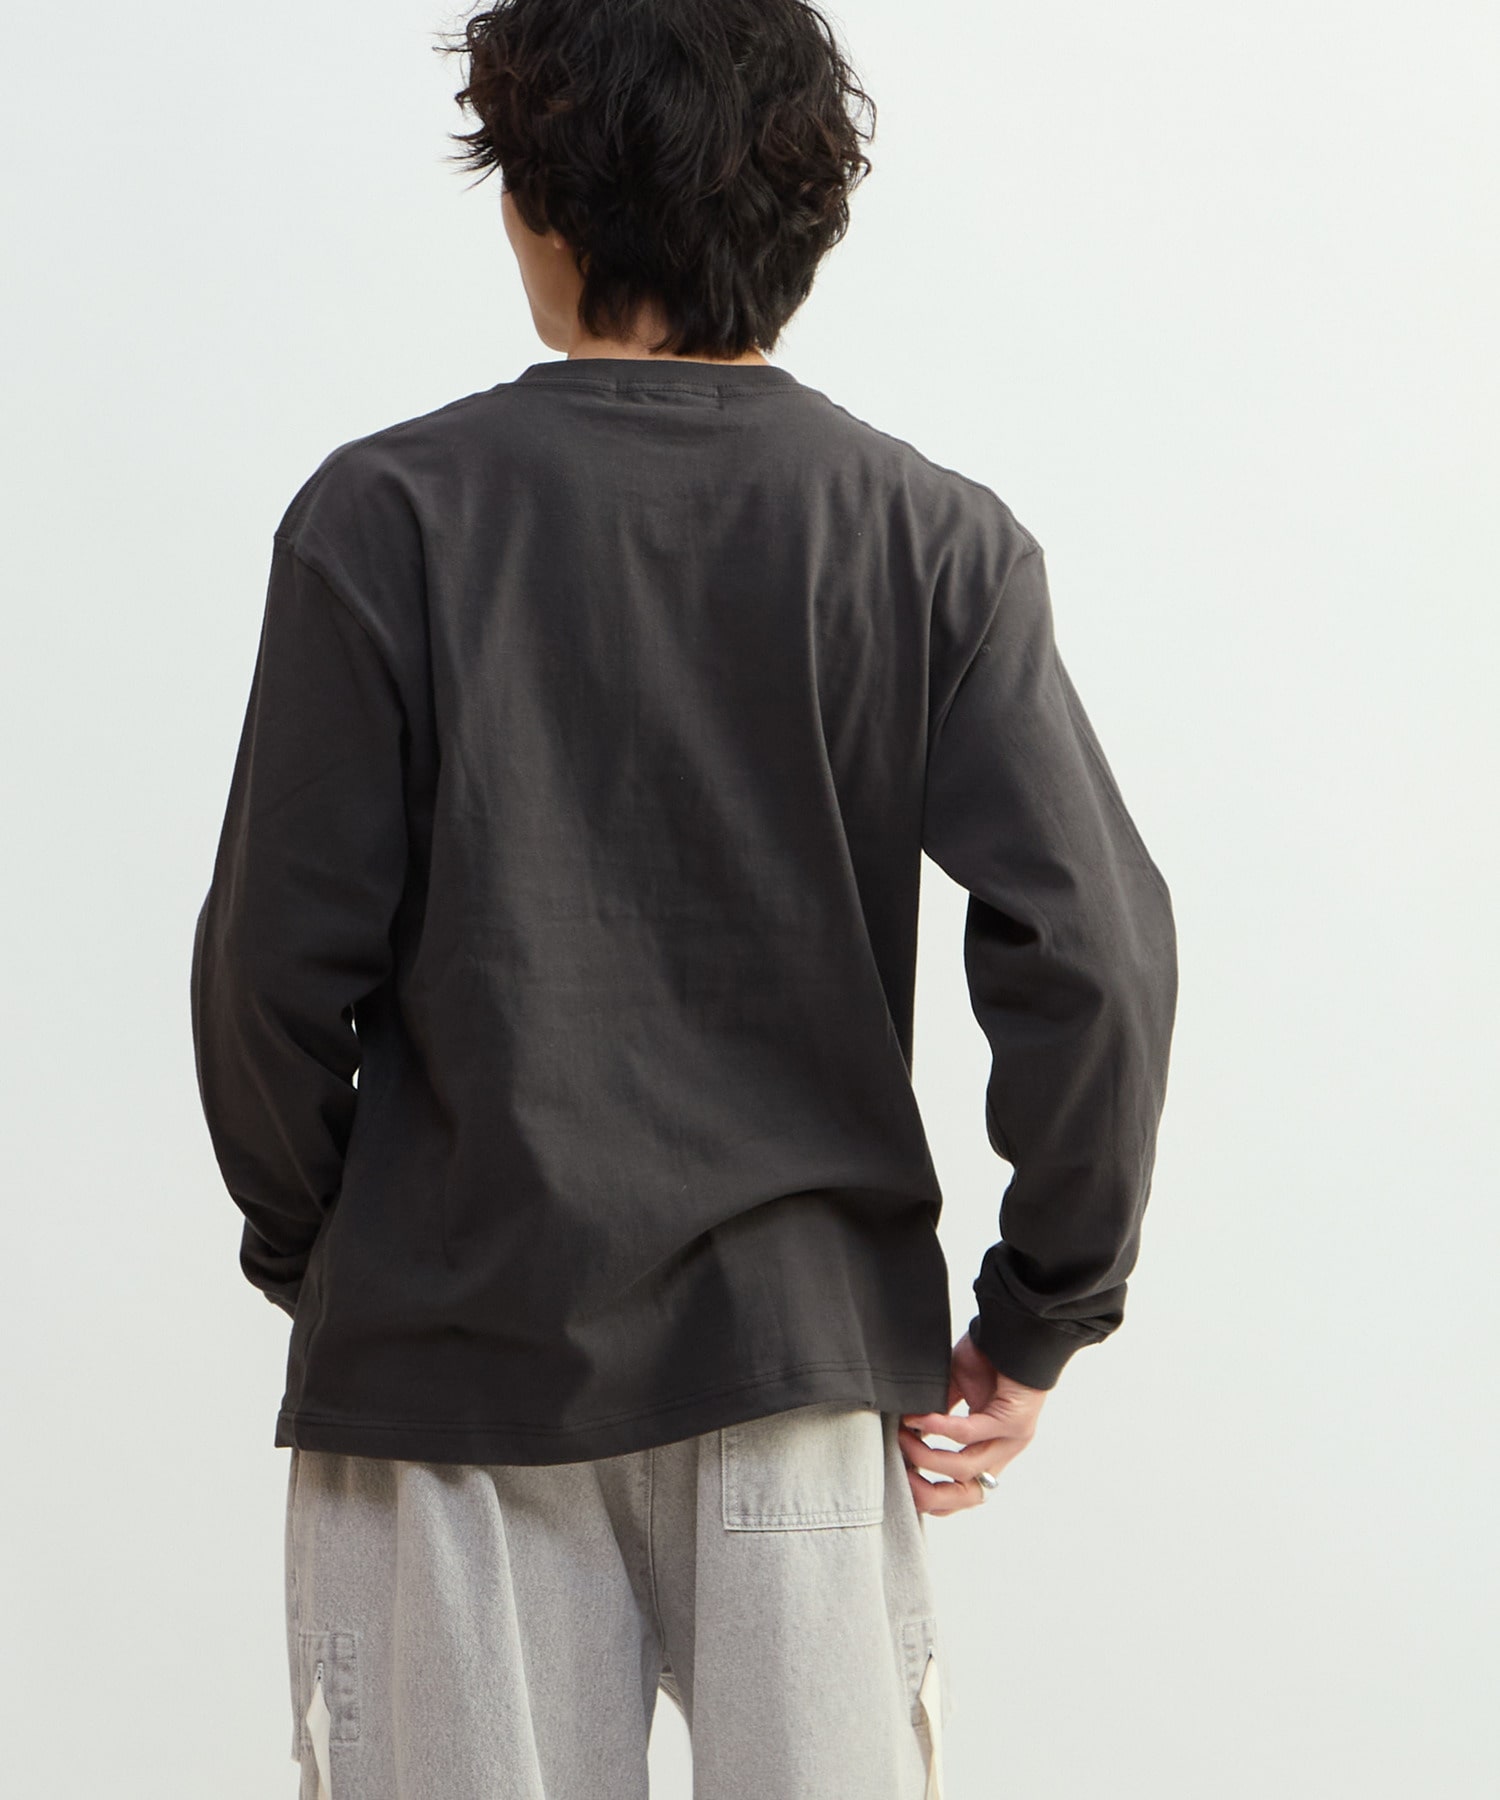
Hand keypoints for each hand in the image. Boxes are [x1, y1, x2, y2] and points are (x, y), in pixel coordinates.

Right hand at [898, 1330, 1047, 1515]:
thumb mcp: (955, 1392)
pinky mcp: (1014, 1421)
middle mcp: (1003, 1451)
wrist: (1015, 1328)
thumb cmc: (987, 1357)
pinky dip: (939, 1428)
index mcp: (991, 1449)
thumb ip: (936, 1417)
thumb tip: (903, 1433)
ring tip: (903, 1437)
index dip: (934, 1498)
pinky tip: (918, 1419)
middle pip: (966, 1495)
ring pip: (964, 1468)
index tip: (903, 1483)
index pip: (965, 1493)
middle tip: (901, 1477)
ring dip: (926, 1456)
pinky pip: (969, 1433)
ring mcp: (1012, 1440)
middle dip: (928, 1492)